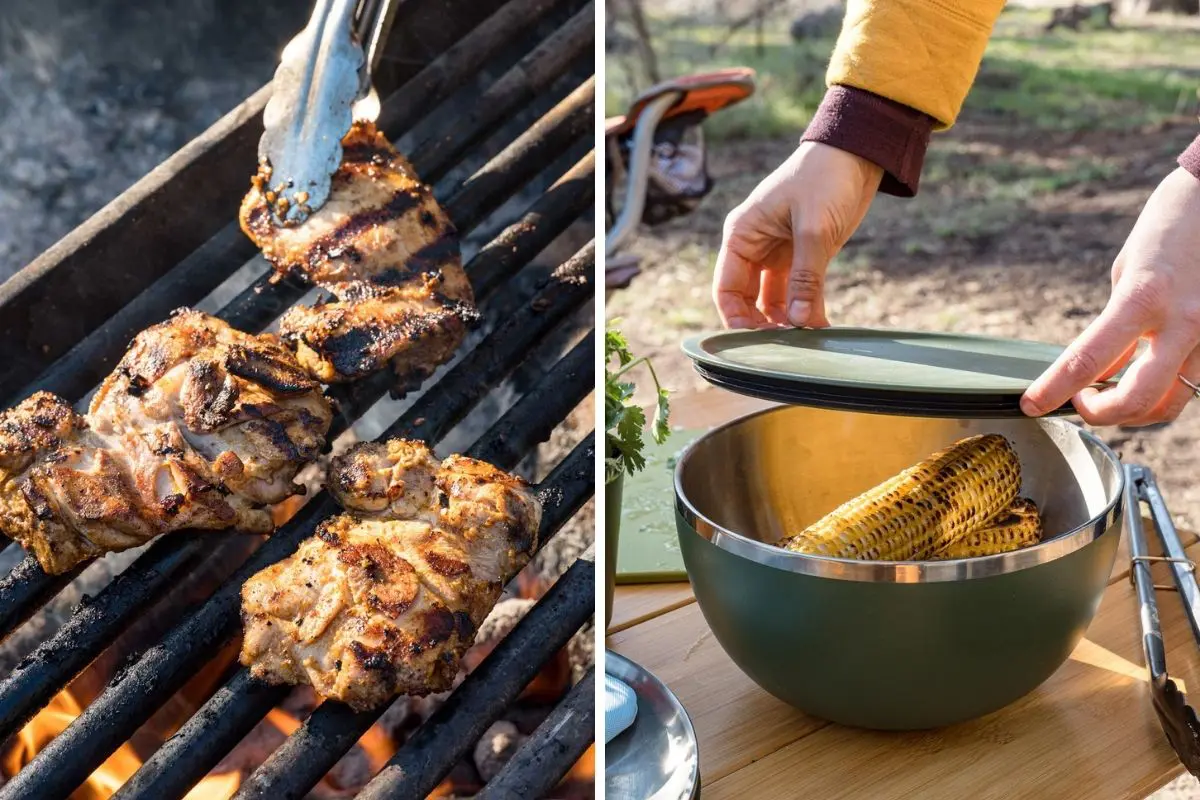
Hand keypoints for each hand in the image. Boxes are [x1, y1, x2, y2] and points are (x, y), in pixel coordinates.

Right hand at [712, 142, 882, 327]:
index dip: (736, 319)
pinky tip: (819, 327)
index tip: (756, 344)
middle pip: (746, 300)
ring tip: (804, 341)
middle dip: (762, 325)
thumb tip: (798, 323)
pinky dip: (805, 310)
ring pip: (771, 300)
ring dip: (786, 321)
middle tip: (784, 347)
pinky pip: (797, 292)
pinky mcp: (802, 256)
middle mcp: (754, 246)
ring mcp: (777, 253)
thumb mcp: (814, 229)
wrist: (857, 153)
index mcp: (742, 234)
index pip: (726, 289)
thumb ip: (805, 278)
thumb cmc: (825, 178)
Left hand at [1022, 167, 1199, 426]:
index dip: (1053, 390)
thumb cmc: (1171, 225)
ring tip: (1109, 393)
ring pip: (1171, 403)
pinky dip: (1163, 390)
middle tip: (1079, 401)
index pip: (1086, 360)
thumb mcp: (1127, 271)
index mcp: (1143, 297)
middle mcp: (1182, 321)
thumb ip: (1116, 322)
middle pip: (1136, 400)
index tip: (1031, 405)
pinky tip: (1143, 376)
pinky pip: (1191, 381)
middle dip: (1100, 413)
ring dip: (1134, 411)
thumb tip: (1104, 363)